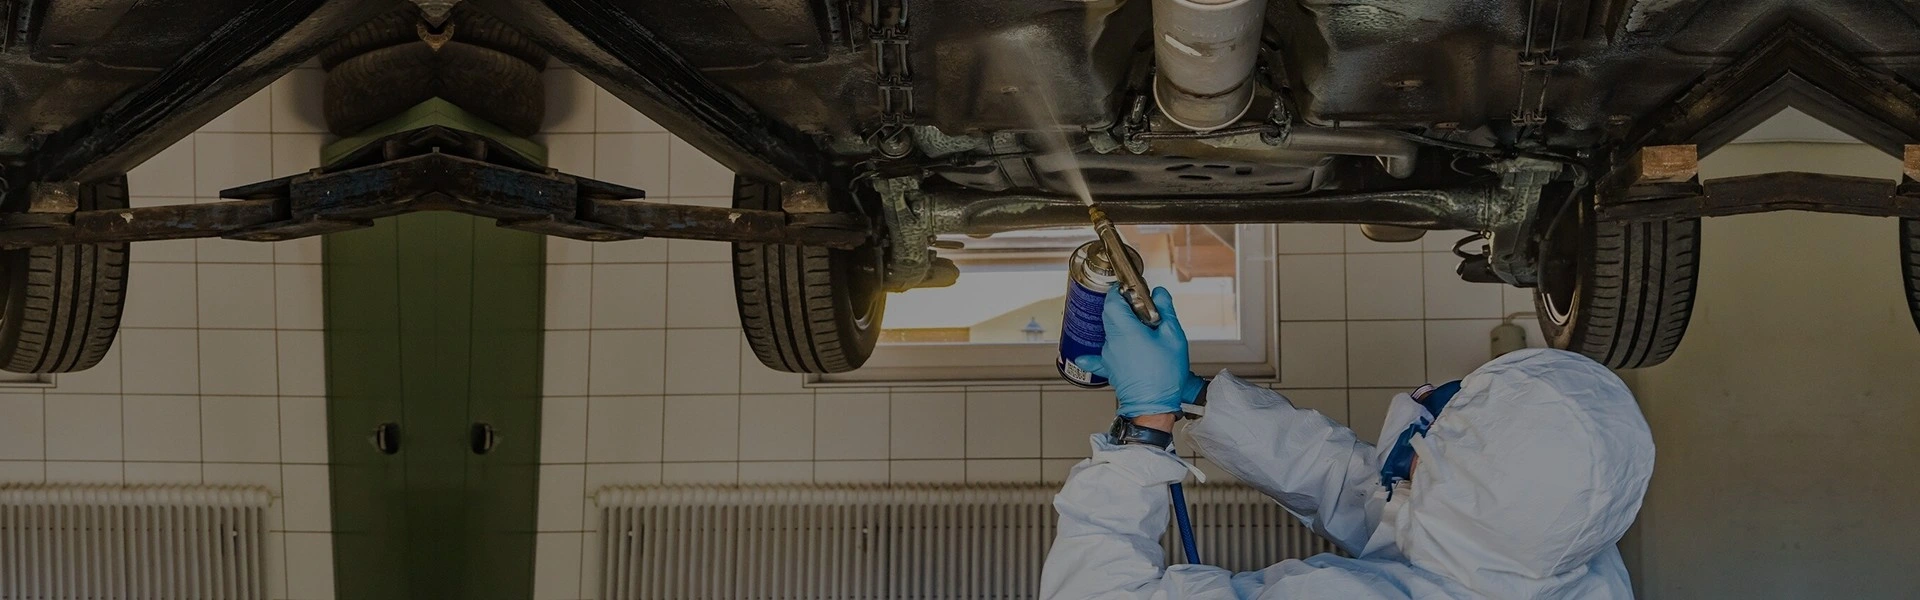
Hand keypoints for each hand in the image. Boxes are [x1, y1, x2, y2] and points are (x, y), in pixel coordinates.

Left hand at [1072, 287, 1205, 417]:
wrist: (1153, 407)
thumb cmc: (1164, 376)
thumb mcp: (1173, 337)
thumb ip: (1166, 310)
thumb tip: (1160, 294)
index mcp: (1125, 329)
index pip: (1112, 300)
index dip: (1121, 291)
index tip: (1133, 290)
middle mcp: (1111, 341)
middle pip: (1109, 314)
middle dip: (1123, 307)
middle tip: (1142, 309)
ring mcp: (1108, 356)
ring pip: (1109, 331)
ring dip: (1121, 326)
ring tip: (1141, 333)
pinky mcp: (1108, 368)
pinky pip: (1098, 357)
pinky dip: (1095, 353)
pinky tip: (1086, 356)